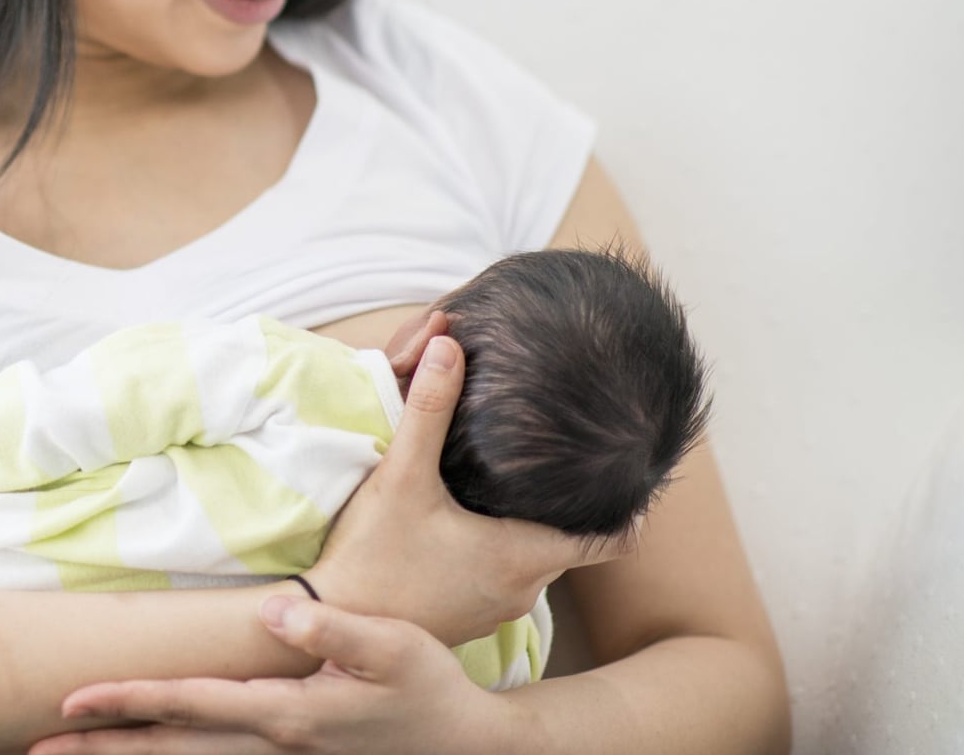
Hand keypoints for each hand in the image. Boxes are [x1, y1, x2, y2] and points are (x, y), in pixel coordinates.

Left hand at [29, 597, 522, 753]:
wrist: (471, 747)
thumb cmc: (431, 689)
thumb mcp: (391, 646)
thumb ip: (328, 629)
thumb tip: (269, 612)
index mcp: (286, 715)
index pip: (186, 705)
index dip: (126, 701)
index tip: (69, 700)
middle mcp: (272, 745)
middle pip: (169, 749)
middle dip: (101, 747)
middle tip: (35, 744)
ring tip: (68, 752)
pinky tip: (146, 750)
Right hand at [309, 312, 630, 645]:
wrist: (332, 621)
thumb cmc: (371, 555)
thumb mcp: (402, 475)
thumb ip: (428, 408)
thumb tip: (447, 342)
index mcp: (523, 555)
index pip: (613, 542)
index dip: (630, 511)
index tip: (631, 480)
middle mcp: (521, 590)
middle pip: (570, 545)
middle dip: (566, 510)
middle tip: (560, 467)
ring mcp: (494, 611)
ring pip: (533, 563)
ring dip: (526, 531)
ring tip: (509, 492)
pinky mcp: (466, 620)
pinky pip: (501, 582)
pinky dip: (496, 555)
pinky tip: (467, 529)